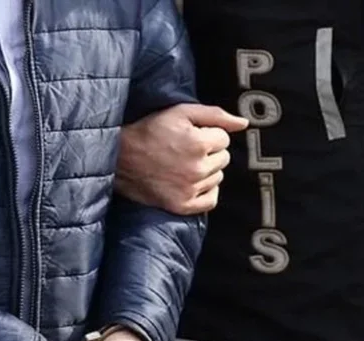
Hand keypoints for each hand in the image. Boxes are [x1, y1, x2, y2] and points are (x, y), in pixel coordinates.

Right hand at [115, 104, 247, 214]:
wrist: (119, 159)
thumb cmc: (148, 131)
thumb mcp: (179, 112)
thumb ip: (215, 115)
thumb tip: (243, 123)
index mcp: (199, 143)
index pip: (224, 139)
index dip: (208, 135)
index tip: (190, 136)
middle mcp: (197, 168)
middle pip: (224, 159)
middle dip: (209, 152)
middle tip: (185, 150)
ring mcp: (190, 189)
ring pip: (218, 178)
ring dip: (207, 171)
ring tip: (183, 165)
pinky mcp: (182, 205)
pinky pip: (211, 200)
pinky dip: (206, 191)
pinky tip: (191, 183)